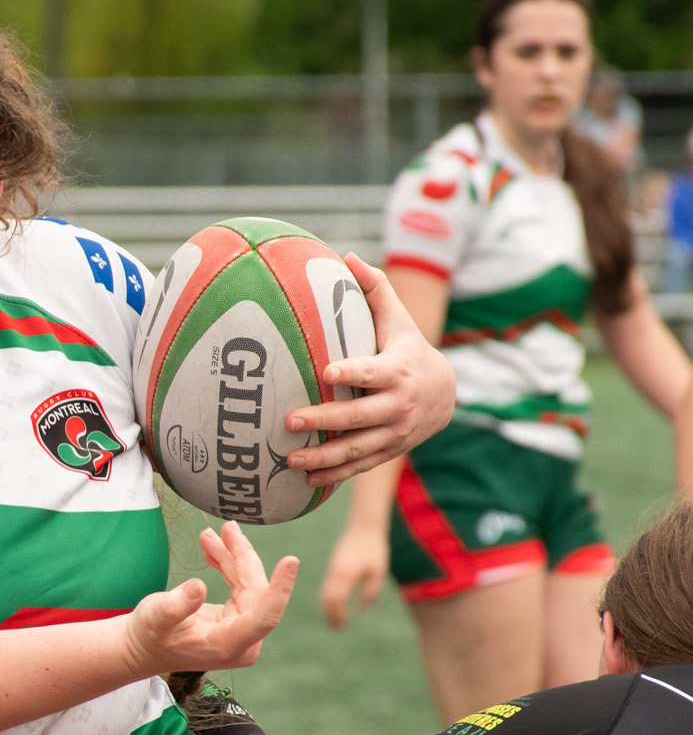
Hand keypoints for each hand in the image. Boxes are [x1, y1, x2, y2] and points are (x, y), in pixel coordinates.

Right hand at [124, 520, 296, 677]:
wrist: (145, 647)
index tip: (291, 560)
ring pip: (247, 584)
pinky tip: (214, 549)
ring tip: (211, 534)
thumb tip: (198, 587)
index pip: (264, 617)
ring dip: (232, 557)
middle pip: (254, 591)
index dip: (279, 589)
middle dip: (241, 556)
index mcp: (228, 644)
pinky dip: (227, 565)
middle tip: (226, 527)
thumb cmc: (150, 636)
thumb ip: (176, 606)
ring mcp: (241, 630)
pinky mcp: (236, 619)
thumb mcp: (155, 618)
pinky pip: (239, 586)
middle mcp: (241, 640)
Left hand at [284, 256, 454, 484]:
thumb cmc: (408, 348)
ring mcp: (394, 433)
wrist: (444, 394)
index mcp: (396, 370)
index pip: (371, 372)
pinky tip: (306, 480)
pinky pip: (360, 466)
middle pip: (357, 417)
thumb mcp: (397, 320)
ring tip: (289, 459)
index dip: (351, 373)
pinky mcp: (389, 451)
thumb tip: (347, 255)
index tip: (325, 372)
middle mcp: (397, 405)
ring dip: (323, 457)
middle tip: (289, 420)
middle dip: (323, 421)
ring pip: (356, 449)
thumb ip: (374, 289)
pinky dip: (335, 475)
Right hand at [319, 524, 389, 629]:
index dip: (337, 615)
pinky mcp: (333, 567)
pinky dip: (328, 599)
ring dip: (327, 608)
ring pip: (324, 593)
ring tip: (334, 622)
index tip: (343, 626)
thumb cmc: (374, 550)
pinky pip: (326, 586)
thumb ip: (371, 591)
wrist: (364, 529)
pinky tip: (334, 607)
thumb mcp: (378, 572)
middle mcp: (336, 572)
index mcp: (347, 574)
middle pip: (326, 598)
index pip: (336, 599)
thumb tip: (363, 610)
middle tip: (336, 630)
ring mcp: (332, 569)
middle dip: (330, 615)